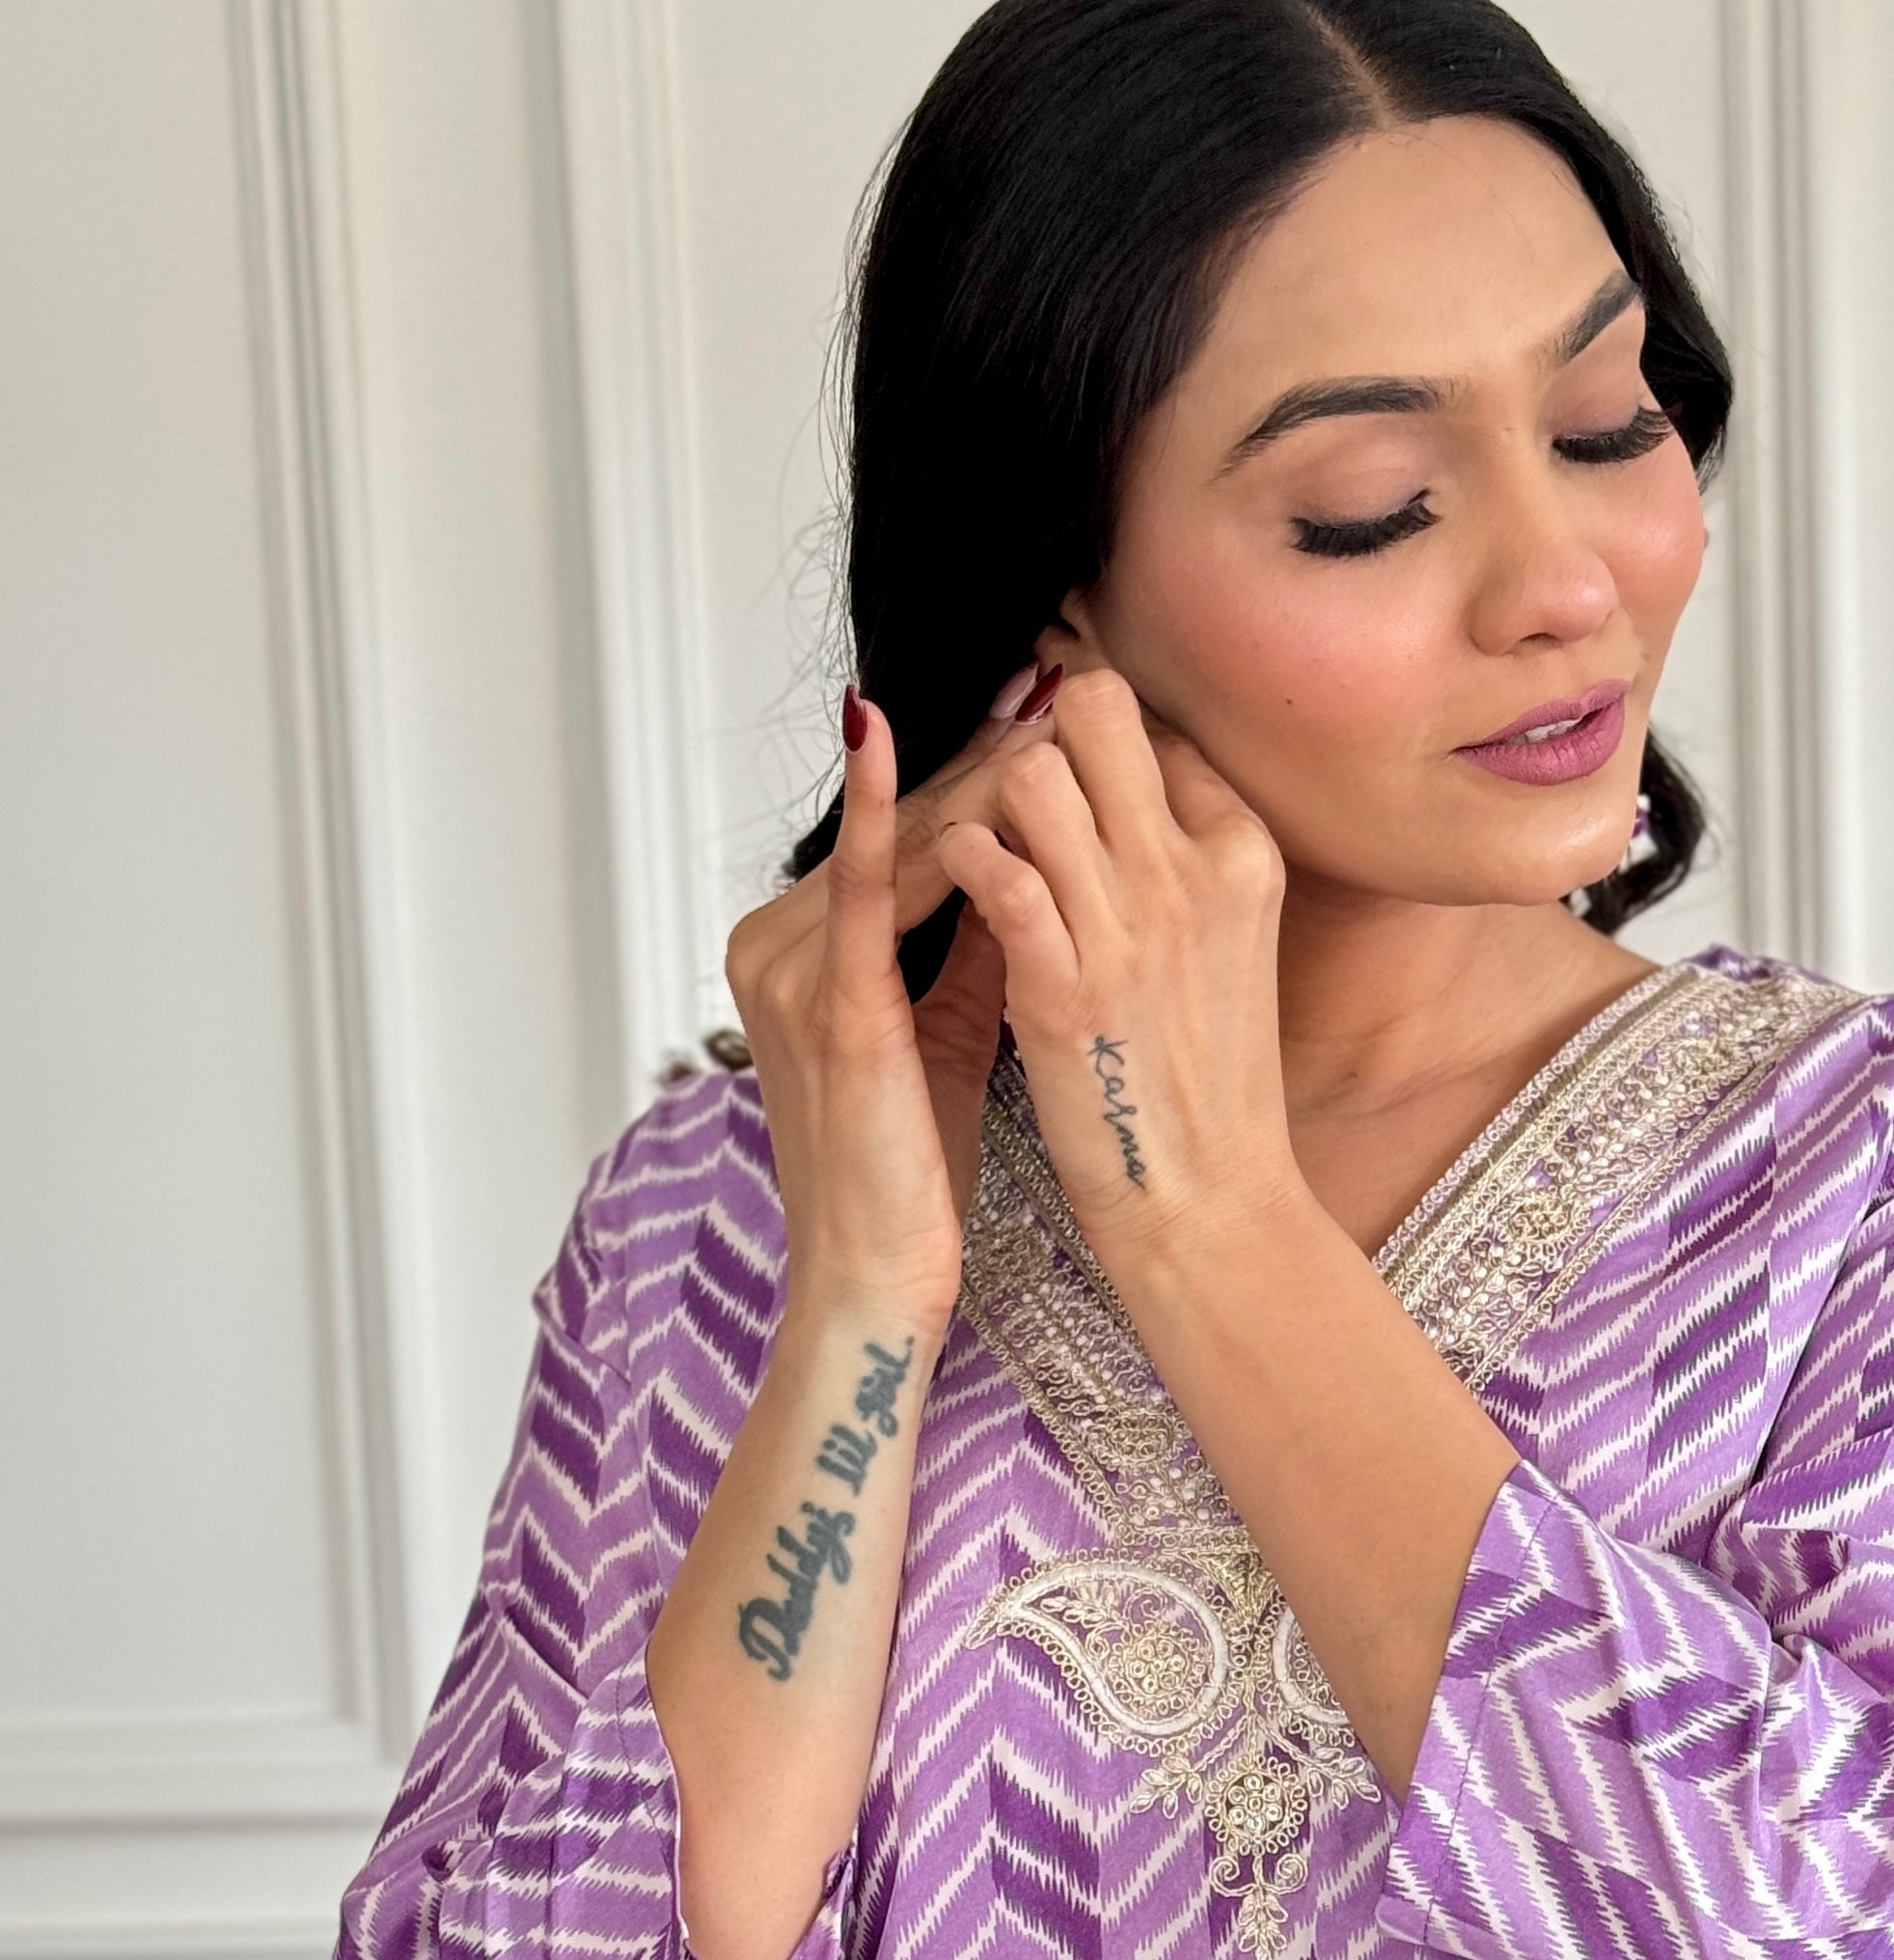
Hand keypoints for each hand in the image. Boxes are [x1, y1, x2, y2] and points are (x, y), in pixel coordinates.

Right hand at [721, 669, 1058, 1330]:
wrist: (879, 1279)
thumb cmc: (914, 1172)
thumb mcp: (946, 1032)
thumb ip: (973, 949)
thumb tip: (1028, 865)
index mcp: (796, 951)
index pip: (897, 840)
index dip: (972, 776)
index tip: (1041, 708)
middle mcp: (772, 946)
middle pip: (898, 830)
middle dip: (982, 761)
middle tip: (1056, 680)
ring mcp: (789, 973)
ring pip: (897, 848)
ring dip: (976, 782)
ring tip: (1043, 710)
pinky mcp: (828, 1009)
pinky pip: (861, 893)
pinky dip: (883, 818)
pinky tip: (891, 737)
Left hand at [931, 668, 1299, 1284]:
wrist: (1208, 1206)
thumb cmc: (1206, 1087)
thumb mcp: (1226, 946)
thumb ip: (1183, 861)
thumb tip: (1121, 788)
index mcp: (1244, 853)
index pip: (1152, 725)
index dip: (1093, 740)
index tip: (1064, 776)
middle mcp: (1196, 870)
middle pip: (1096, 712)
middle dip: (1038, 736)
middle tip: (1012, 796)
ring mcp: (1132, 925)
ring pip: (1033, 776)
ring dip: (989, 799)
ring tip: (984, 847)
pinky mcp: (1066, 986)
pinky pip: (996, 871)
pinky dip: (961, 860)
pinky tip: (960, 884)